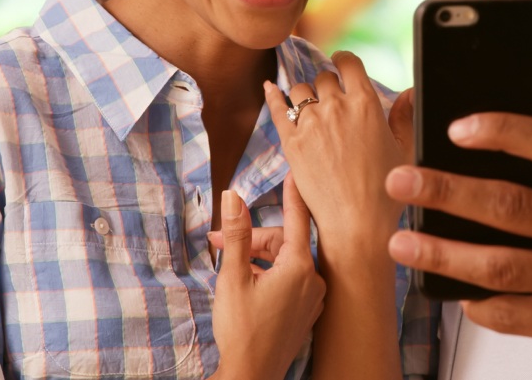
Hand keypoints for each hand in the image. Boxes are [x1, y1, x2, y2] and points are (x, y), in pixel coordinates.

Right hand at [212, 175, 325, 378]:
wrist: (251, 375)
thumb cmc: (241, 329)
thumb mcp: (232, 277)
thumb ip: (236, 234)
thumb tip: (233, 196)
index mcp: (299, 267)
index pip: (298, 218)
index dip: (293, 194)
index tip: (296, 172)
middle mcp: (314, 280)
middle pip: (284, 243)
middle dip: (252, 240)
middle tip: (218, 244)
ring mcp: (314, 298)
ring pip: (287, 262)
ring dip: (259, 258)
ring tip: (230, 268)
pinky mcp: (309, 312)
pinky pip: (293, 281)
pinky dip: (271, 274)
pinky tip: (249, 283)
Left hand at [264, 51, 412, 247]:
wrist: (357, 223)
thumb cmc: (386, 191)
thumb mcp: (404, 150)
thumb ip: (404, 116)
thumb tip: (410, 91)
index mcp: (366, 103)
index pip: (349, 63)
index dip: (344, 61)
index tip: (341, 65)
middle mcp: (336, 106)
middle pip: (324, 78)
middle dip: (327, 85)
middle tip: (330, 101)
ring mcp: (311, 123)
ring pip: (300, 91)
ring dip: (306, 95)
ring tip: (310, 108)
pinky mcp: (292, 142)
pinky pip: (278, 109)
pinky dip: (273, 95)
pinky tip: (270, 88)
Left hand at [383, 112, 531, 366]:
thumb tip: (502, 141)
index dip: (505, 132)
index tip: (458, 127)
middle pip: (512, 206)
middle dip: (447, 193)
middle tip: (400, 182)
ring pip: (502, 266)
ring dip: (444, 255)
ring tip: (402, 245)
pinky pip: (515, 315)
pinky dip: (479, 303)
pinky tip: (453, 291)